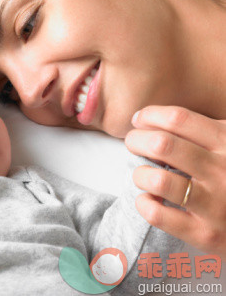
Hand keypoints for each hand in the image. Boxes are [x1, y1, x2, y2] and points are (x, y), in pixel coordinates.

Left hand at [125, 105, 225, 256]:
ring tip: (143, 175)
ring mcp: (215, 204)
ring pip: (158, 180)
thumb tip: (149, 120)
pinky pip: (158, 214)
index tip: (139, 120)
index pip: (178, 119)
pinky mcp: (205, 234)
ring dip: (140, 174)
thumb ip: (201, 133)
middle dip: (136, 140)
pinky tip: (148, 199)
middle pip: (162, 144)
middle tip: (133, 144)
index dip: (150, 116)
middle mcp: (223, 171)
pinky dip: (143, 203)